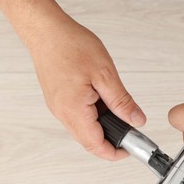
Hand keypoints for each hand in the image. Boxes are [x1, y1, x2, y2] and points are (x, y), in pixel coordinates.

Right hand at [29, 20, 145, 159]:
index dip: (114, 153)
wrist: (46, 31)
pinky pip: (78, 117)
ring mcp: (58, 107)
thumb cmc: (71, 46)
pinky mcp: (58, 100)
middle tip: (130, 132)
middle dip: (111, 141)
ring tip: (119, 113)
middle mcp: (62, 113)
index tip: (129, 150)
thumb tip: (136, 120)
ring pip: (84, 130)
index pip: (95, 145)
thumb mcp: (105, 75)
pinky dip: (94, 117)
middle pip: (89, 141)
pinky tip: (103, 103)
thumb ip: (122, 102)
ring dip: (103, 128)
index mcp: (73, 110)